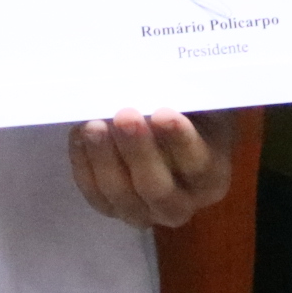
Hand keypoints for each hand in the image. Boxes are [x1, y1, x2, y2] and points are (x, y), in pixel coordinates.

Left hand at [67, 109, 236, 227]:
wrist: (165, 124)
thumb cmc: (186, 109)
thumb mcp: (196, 99)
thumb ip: (186, 94)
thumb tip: (163, 81)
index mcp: (211, 176)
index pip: (198, 164)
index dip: (181, 141)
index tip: (164, 114)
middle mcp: (182, 203)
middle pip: (159, 189)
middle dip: (139, 152)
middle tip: (125, 116)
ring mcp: (145, 211)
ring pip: (123, 197)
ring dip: (105, 160)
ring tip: (93, 126)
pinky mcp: (113, 207)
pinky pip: (96, 195)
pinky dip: (84, 166)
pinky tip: (80, 135)